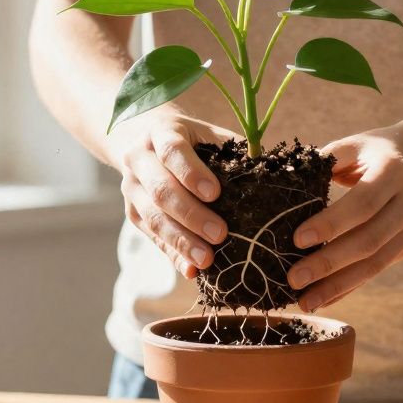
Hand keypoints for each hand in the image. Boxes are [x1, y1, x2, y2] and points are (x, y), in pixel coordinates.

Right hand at [107, 111, 238, 277]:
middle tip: (220, 234)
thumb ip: (235, 152)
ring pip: (153, 218)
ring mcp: (131, 188)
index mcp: (160, 132)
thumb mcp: (210, 135)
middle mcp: (139, 159)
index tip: (215, 194)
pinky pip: (152, 238)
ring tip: (207, 259)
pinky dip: (173, 254)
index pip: (172, 151)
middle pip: (161, 190)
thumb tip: (272, 175)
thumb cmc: (192, 141)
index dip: (192, 173)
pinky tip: (191, 270)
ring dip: (181, 241)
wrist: (144, 140)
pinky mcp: (132, 213)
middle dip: (191, 214)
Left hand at [287, 120, 402, 311]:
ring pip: (376, 263)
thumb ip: (324, 162)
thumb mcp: (355, 144)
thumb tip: (280, 183)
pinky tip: (323, 298)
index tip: (297, 240)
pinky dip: (349, 286)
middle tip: (293, 278)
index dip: (331, 224)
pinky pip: (377, 269)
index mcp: (395, 170)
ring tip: (305, 301)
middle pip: (370, 240)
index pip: (364, 202)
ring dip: (338, 286)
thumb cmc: (378, 149)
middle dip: (329, 263)